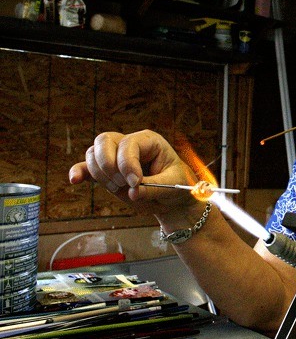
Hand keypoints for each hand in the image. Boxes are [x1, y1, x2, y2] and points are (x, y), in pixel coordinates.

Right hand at [68, 129, 197, 215]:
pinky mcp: (107, 172)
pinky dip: (80, 172)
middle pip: (105, 140)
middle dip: (108, 163)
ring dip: (100, 173)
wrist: (172, 198)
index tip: (135, 182)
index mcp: (149, 141)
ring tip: (119, 188)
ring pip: (93, 153)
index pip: (129, 143)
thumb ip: (154, 188)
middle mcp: (129, 145)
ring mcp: (115, 157)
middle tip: (122, 183)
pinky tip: (75, 180)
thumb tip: (133, 192)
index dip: (128, 163)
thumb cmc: (177, 186)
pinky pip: (87, 168)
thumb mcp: (173, 186)